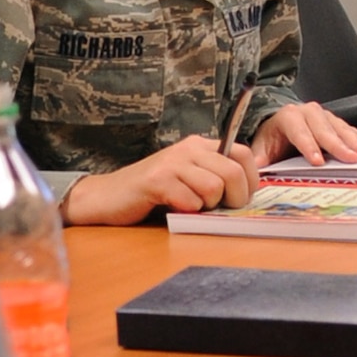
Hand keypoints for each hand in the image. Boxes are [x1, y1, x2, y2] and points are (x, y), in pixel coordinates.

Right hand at [60, 137, 258, 225]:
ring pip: (214, 187)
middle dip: (234, 198)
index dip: (250, 180)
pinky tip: (172, 207)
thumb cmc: (150, 192)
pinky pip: (190, 201)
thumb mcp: (186, 177)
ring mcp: (171, 163)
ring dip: (207, 205)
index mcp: (198, 145)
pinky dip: (186, 211)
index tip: (239, 197)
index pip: (243, 153)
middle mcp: (187, 148)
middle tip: (219, 208)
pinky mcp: (156, 181)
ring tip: (190, 205)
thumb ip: (212, 176)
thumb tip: (247, 190)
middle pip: (233, 172)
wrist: (106, 196)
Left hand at [251, 102, 356, 168]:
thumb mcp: (262, 146)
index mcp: (288, 116)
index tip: (317, 161)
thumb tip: (255, 170)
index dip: (308, 146)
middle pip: (325, 130)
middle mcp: (309, 112)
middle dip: (338, 145)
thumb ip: (259, 158)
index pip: (299, 132)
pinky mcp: (338, 123)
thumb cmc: (272, 137)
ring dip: (354, 142)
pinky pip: (352, 130)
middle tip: (350, 158)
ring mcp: (326, 116)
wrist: (280, 125)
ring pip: (341, 129)